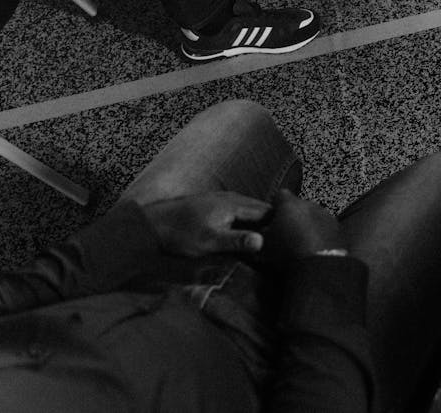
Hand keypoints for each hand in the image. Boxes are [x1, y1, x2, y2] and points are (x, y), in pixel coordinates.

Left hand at [141, 191, 270, 256]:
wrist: (151, 224)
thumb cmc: (181, 234)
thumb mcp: (210, 241)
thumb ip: (237, 241)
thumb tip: (263, 242)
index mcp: (235, 204)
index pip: (267, 212)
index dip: (279, 226)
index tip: (288, 241)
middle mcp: (231, 198)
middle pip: (260, 209)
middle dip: (271, 224)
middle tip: (281, 243)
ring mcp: (222, 199)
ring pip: (249, 210)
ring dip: (258, 224)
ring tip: (266, 241)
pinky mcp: (213, 205)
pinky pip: (238, 211)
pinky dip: (246, 222)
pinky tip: (244, 234)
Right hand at [261, 189, 344, 261]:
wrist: (320, 265)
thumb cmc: (287, 251)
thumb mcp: (265, 245)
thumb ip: (260, 234)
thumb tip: (260, 231)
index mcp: (289, 204)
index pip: (280, 195)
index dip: (275, 206)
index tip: (272, 217)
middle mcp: (309, 204)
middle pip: (298, 205)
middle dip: (293, 215)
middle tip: (286, 231)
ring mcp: (326, 215)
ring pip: (314, 215)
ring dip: (308, 223)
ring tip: (302, 241)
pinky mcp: (338, 228)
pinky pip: (326, 227)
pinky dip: (321, 233)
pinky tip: (316, 246)